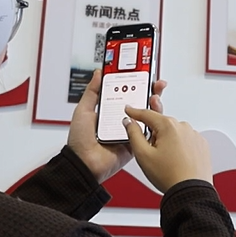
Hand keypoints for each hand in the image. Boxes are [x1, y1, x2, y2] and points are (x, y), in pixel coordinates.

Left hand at [68, 69, 165, 184]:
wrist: (84, 163)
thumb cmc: (80, 140)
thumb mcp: (83, 110)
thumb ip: (92, 91)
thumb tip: (99, 73)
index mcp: (110, 111)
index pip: (126, 93)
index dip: (135, 83)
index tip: (143, 74)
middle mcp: (122, 119)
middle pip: (140, 102)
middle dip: (150, 91)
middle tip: (155, 83)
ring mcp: (130, 131)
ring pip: (147, 116)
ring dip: (154, 105)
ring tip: (154, 96)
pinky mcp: (136, 143)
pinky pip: (147, 132)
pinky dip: (153, 123)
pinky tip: (154, 113)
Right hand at [122, 106, 211, 193]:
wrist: (191, 192)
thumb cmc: (170, 176)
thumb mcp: (143, 155)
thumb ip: (134, 134)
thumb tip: (130, 122)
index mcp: (169, 126)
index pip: (147, 114)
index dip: (135, 112)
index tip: (129, 110)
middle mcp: (184, 127)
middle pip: (161, 125)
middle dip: (153, 135)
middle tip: (151, 153)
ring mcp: (194, 135)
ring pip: (174, 133)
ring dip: (167, 142)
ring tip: (166, 162)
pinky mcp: (201, 145)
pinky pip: (186, 141)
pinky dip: (179, 148)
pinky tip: (176, 162)